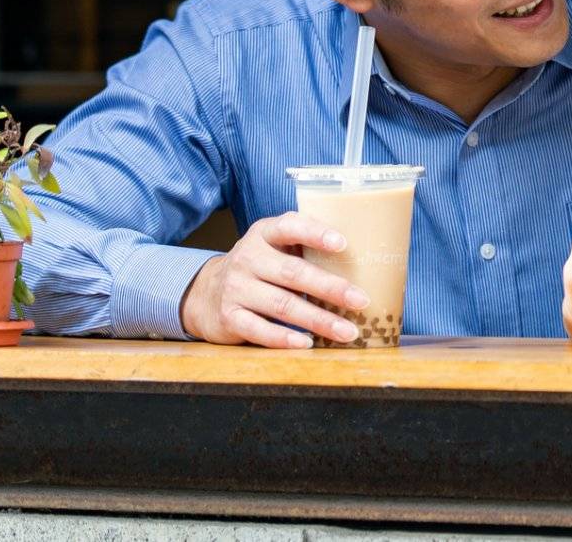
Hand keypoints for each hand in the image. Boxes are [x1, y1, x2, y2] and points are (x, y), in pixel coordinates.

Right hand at [179, 212, 367, 348]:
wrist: (205, 293)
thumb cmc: (260, 267)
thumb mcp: (276, 247)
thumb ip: (307, 245)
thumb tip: (366, 257)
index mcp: (264, 233)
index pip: (290, 226)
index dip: (316, 233)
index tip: (343, 244)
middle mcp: (247, 258)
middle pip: (293, 273)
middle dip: (330, 288)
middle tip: (361, 301)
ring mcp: (235, 288)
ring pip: (281, 305)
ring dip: (318, 320)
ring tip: (347, 331)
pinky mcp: (228, 317)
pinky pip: (259, 329)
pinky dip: (284, 338)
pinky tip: (308, 344)